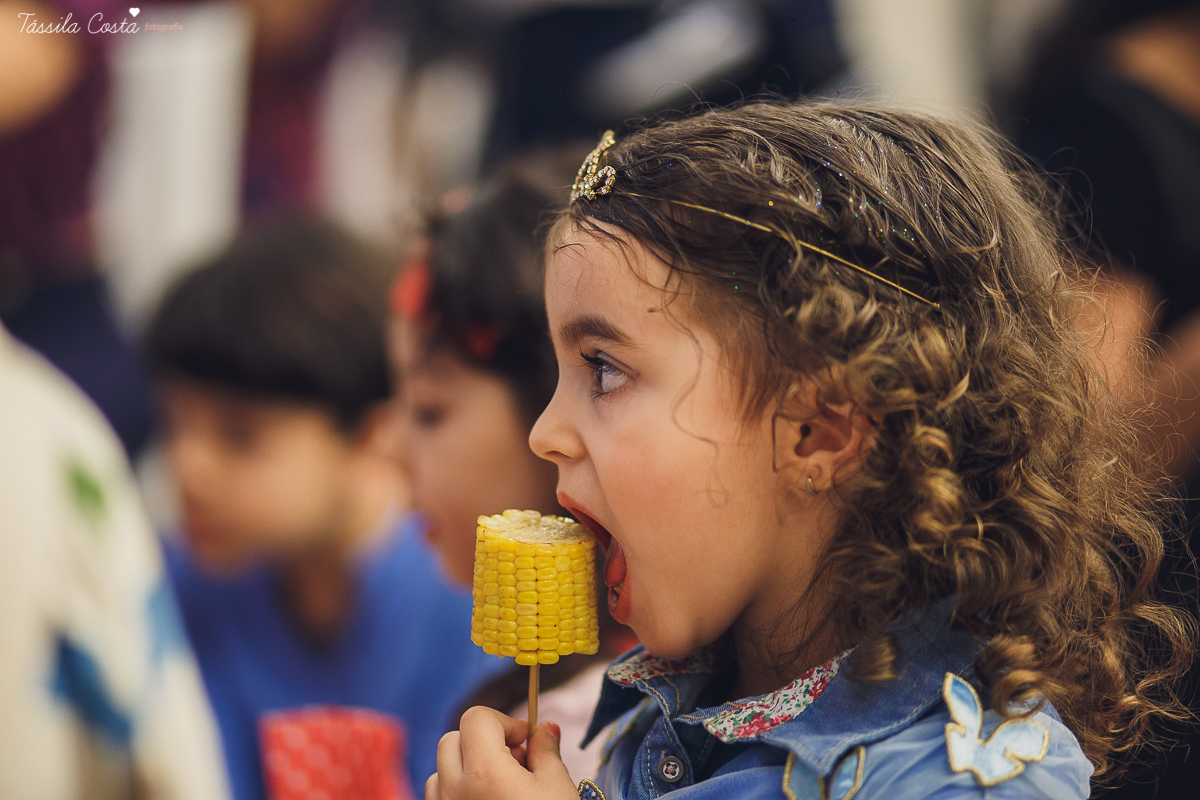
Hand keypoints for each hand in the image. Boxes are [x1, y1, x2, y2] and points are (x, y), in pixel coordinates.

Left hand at [425, 706, 578, 799]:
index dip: (504, 722)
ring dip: (468, 768)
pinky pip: (437, 795)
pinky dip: (456, 790)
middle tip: (516, 764)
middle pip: (453, 739)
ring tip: (500, 787)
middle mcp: (454, 789)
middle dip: (483, 742)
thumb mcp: (557, 788)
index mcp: (484, 772)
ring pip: (441, 769)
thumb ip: (547, 751)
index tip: (525, 740)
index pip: (476, 718)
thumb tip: (545, 727)